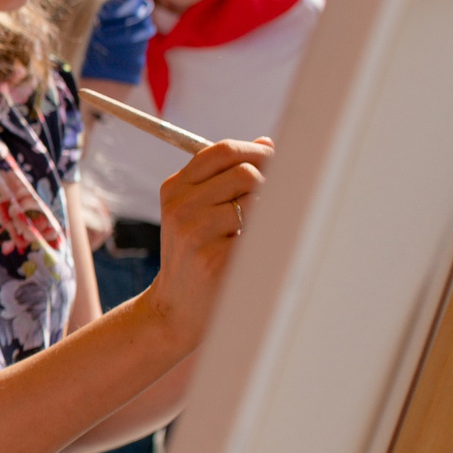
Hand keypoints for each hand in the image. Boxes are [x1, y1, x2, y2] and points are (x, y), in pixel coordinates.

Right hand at [142, 137, 272, 350]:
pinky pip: (260, 234)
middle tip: (276, 204)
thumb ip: (226, 178)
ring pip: (256, 201)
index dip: (256, 152)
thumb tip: (267, 143)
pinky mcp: (214, 258)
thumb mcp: (197, 212)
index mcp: (175, 189)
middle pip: (245, 173)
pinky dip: (266, 239)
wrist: (176, 309)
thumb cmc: (196, 257)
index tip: (277, 162)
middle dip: (269, 184)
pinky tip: (255, 253)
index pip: (222, 151)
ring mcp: (195, 232)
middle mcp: (180, 207)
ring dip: (269, 214)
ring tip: (260, 232)